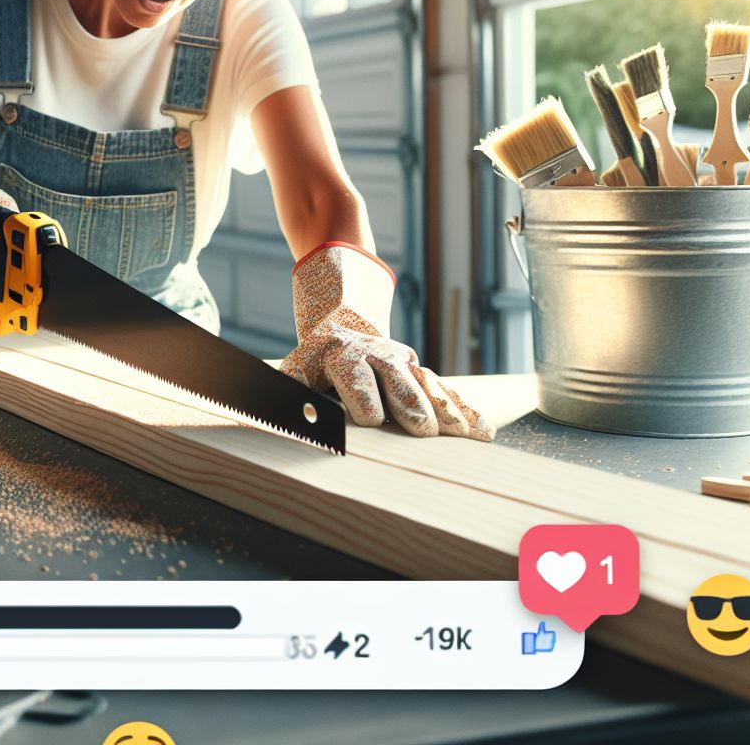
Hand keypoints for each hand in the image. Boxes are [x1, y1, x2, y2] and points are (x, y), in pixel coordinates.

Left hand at [280, 243, 494, 440]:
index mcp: (341, 353)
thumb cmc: (312, 360)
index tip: (369, 418)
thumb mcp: (293, 369)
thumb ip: (286, 392)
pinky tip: (483, 432)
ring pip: (427, 385)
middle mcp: (376, 356)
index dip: (360, 395)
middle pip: (396, 381)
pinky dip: (464, 411)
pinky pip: (445, 392)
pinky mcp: (420, 373)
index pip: (352, 374)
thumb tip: (266, 410)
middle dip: (409, 405)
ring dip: (445, 410)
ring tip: (465, 434)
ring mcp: (402, 363)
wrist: (343, 315)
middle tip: (422, 429)